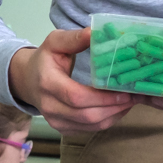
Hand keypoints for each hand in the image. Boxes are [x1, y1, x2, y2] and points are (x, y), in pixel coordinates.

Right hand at [8, 29, 136, 132]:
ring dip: (114, 115)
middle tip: (135, 96)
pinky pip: (90, 129)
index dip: (102, 98)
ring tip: (130, 102)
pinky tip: (118, 108)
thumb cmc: (44, 60)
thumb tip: (94, 32)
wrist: (27, 81)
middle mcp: (49, 106)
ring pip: (91, 125)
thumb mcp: (55, 43)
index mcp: (47, 83)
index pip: (76, 96)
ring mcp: (56, 121)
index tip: (124, 92)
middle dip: (114, 108)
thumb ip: (73, 38)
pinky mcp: (63, 129)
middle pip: (87, 115)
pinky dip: (108, 120)